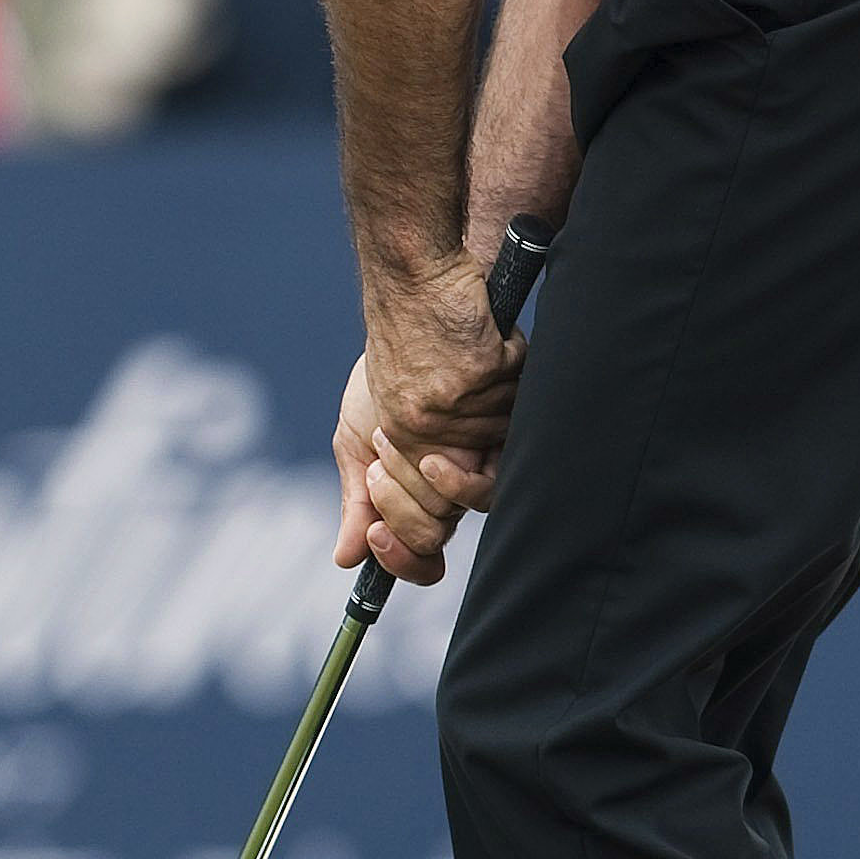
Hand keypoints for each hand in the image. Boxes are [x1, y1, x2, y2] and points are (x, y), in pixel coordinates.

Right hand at [332, 258, 522, 584]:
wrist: (417, 299)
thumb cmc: (389, 369)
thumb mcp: (358, 437)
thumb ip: (358, 498)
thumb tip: (346, 558)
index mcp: (433, 487)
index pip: (427, 550)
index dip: (405, 557)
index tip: (375, 536)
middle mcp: (468, 472)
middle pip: (444, 527)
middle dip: (402, 499)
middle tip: (380, 459)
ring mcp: (493, 443)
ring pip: (475, 496)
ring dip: (421, 468)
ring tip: (396, 435)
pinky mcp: (513, 409)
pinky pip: (489, 446)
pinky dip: (452, 435)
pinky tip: (430, 415)